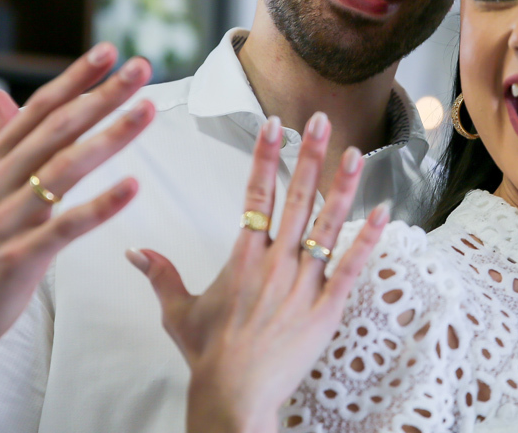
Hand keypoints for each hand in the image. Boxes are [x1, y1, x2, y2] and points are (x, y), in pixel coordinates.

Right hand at [0, 43, 153, 368]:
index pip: (39, 110)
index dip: (75, 78)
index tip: (109, 51)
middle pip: (58, 129)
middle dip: (102, 95)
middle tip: (142, 67)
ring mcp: (6, 221)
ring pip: (65, 169)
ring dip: (109, 137)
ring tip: (146, 111)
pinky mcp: (20, 258)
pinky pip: (66, 226)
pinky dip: (100, 205)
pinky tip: (133, 186)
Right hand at [127, 112, 388, 432]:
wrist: (234, 396)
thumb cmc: (207, 355)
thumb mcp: (178, 312)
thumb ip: (161, 275)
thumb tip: (134, 252)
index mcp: (243, 257)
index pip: (256, 194)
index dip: (265, 156)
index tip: (274, 124)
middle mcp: (276, 263)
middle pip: (298, 198)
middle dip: (310, 155)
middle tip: (322, 121)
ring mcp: (304, 284)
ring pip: (328, 225)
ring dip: (343, 187)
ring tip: (355, 153)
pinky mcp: (326, 309)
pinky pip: (352, 267)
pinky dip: (368, 240)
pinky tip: (383, 212)